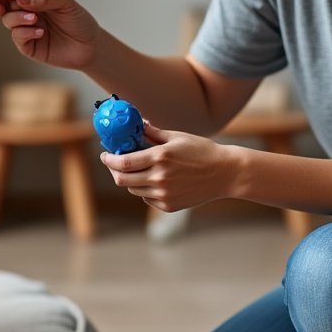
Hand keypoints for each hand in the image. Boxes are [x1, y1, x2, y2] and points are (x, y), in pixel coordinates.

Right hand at [0, 0, 100, 69]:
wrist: (90, 47)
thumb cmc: (79, 21)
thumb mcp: (66, 2)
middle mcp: (27, 11)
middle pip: (5, 5)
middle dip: (0, 4)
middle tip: (0, 6)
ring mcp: (26, 28)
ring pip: (8, 20)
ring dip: (17, 18)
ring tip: (34, 19)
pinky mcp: (28, 46)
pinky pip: (18, 37)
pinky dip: (26, 33)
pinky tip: (40, 32)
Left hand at [100, 121, 234, 212]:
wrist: (225, 173)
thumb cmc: (202, 151)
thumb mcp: (177, 137)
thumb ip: (152, 133)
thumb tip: (134, 126)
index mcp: (160, 157)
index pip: (123, 163)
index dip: (109, 159)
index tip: (105, 154)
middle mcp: (160, 178)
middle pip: (122, 180)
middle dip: (114, 171)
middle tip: (114, 164)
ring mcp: (164, 194)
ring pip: (133, 190)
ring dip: (130, 179)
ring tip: (139, 169)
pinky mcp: (169, 206)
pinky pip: (147, 198)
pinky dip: (145, 189)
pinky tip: (156, 180)